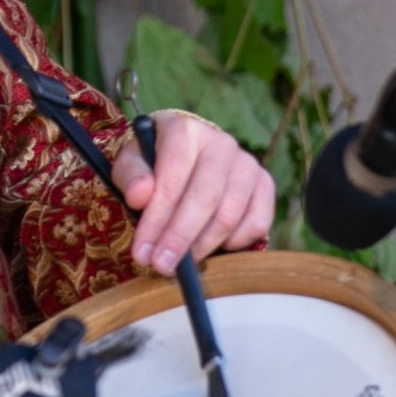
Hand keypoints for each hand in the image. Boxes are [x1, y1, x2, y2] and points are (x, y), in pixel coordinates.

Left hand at [112, 111, 276, 275]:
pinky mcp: (265, 184)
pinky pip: (256, 223)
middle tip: (161, 266)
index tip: (142, 251)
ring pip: (229, 215)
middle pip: (205, 198)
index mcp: (185, 130)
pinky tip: (210, 246)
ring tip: (181, 264)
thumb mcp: (130, 165)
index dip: (158, 217)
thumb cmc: (153, 165)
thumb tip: (140, 196)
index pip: (174, 175)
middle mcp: (221, 143)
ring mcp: (247, 163)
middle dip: (180, 238)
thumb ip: (130, 177)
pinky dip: (234, 243)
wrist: (186, 160)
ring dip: (202, 246)